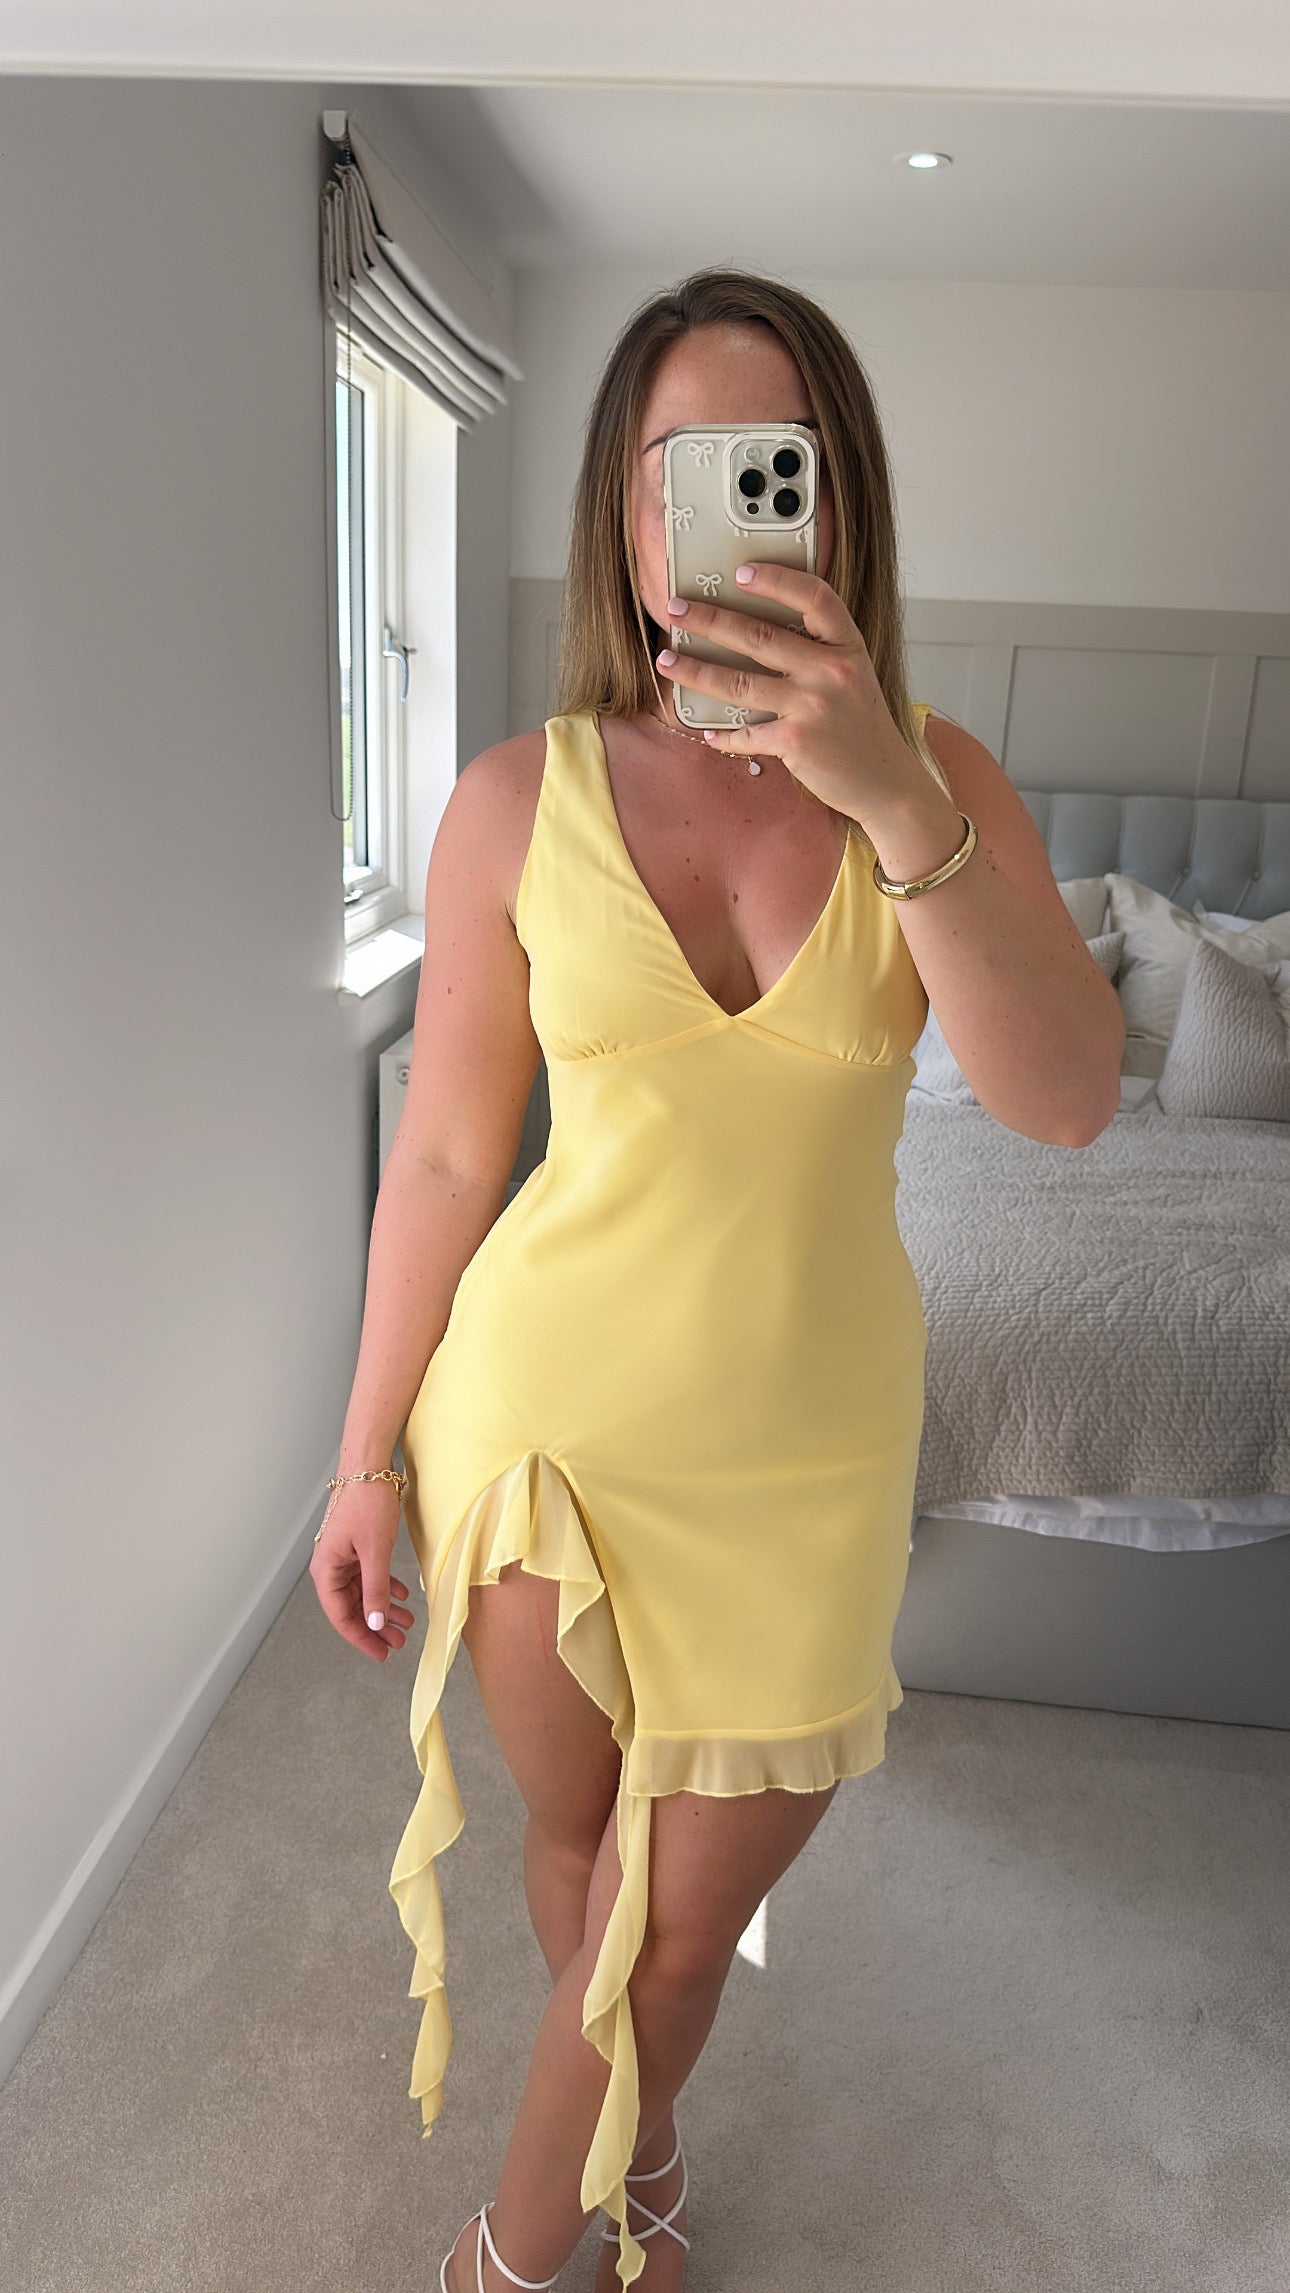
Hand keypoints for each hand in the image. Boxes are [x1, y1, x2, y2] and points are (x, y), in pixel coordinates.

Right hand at [310, 1480, 415, 1662]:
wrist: (369, 1465)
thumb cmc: (366, 1502)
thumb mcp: (375, 1551)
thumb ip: (375, 1589)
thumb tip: (374, 1623)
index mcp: (326, 1569)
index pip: (341, 1615)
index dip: (361, 1638)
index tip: (381, 1654)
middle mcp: (331, 1565)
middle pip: (352, 1607)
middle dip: (375, 1627)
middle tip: (398, 1643)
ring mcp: (344, 1555)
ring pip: (363, 1592)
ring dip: (383, 1608)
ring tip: (405, 1624)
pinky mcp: (357, 1545)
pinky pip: (369, 1575)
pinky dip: (386, 1588)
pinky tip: (402, 1595)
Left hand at [656, 562, 921, 823]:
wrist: (885, 780)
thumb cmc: (861, 726)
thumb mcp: (853, 675)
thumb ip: (817, 650)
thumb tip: (754, 632)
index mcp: (847, 646)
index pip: (814, 597)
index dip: (777, 580)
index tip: (742, 572)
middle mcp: (832, 671)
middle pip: (759, 637)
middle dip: (709, 620)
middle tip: (676, 610)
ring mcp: (813, 707)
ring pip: (738, 684)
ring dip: (695, 671)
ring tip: (668, 661)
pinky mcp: (796, 742)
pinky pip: (745, 733)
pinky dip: (722, 734)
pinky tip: (706, 729)